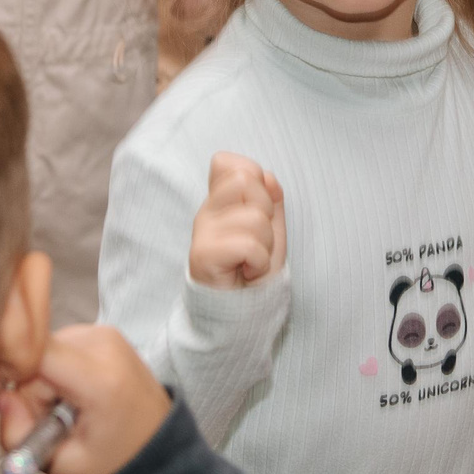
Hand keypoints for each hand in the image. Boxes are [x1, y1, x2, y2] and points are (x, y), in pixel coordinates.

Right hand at [0, 324, 173, 473]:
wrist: (159, 445)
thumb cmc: (114, 460)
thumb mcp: (62, 464)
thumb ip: (20, 435)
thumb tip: (2, 397)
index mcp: (99, 378)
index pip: (34, 353)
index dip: (14, 377)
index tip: (19, 409)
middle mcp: (104, 344)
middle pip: (37, 352)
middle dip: (31, 388)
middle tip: (53, 420)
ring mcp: (106, 332)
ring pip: (45, 347)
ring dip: (44, 379)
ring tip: (67, 409)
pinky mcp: (104, 330)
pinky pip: (60, 344)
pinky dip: (58, 369)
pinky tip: (75, 393)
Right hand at [188, 153, 284, 288]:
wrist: (241, 311)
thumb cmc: (254, 267)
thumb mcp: (271, 227)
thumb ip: (271, 197)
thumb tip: (268, 176)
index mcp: (219, 200)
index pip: (227, 163)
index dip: (254, 180)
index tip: (257, 212)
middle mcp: (206, 211)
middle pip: (245, 180)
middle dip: (266, 211)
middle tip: (258, 240)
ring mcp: (201, 232)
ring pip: (254, 217)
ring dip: (265, 244)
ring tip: (253, 260)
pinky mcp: (202, 255)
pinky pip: (248, 245)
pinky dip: (258, 262)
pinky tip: (247, 271)